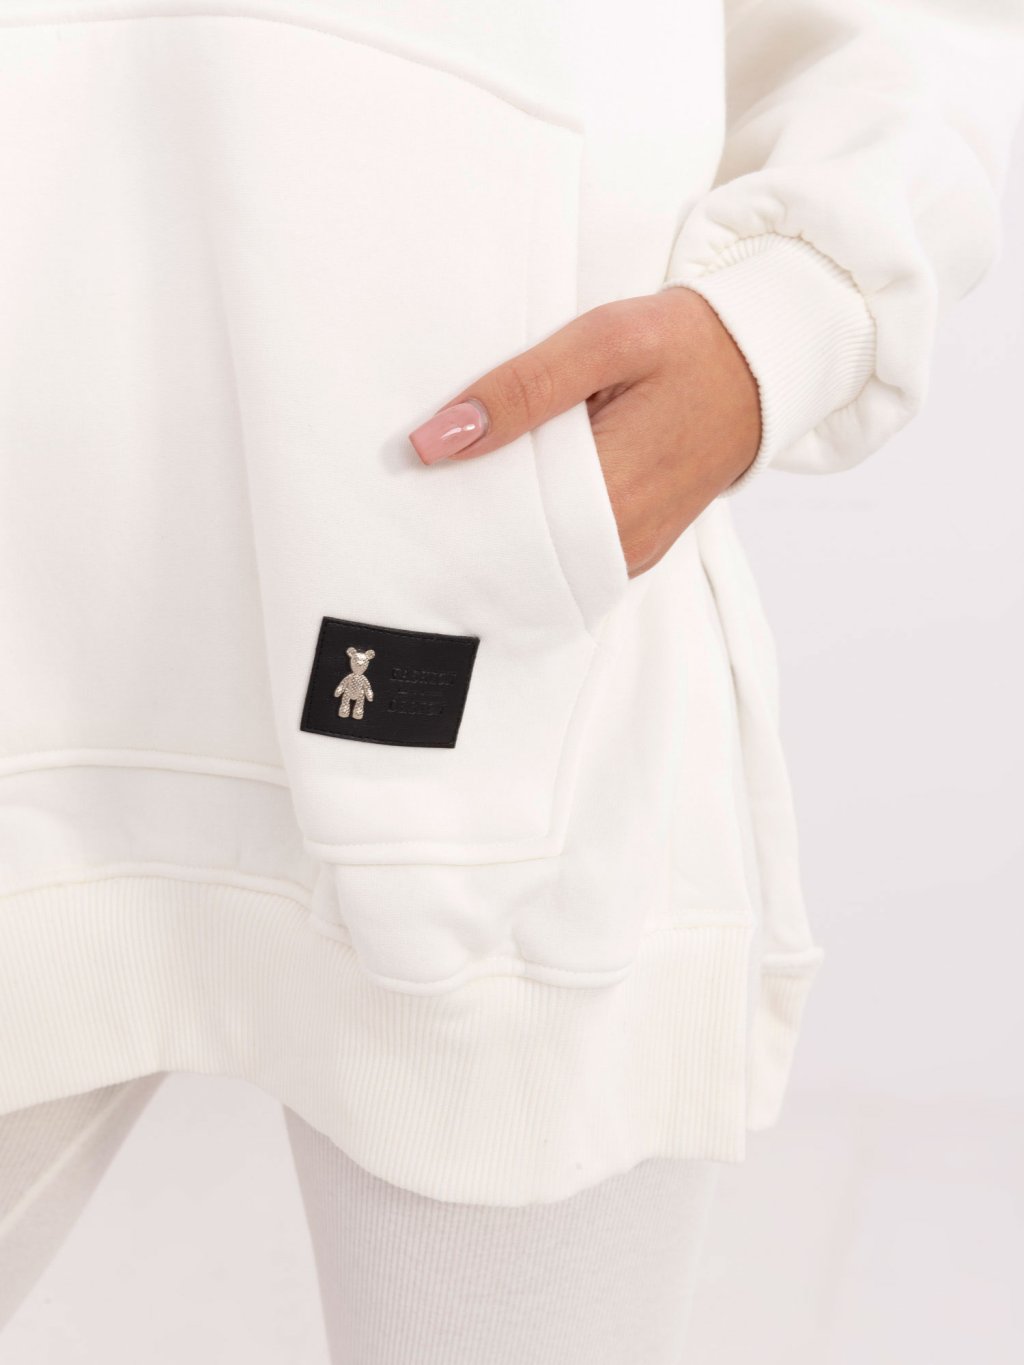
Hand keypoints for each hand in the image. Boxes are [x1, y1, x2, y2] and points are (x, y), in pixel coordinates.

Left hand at [407, 288, 761, 577]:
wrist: (761, 366)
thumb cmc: (687, 345)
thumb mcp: (603, 341)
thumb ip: (521, 389)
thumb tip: (436, 439)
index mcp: (613, 494)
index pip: (503, 522)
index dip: (455, 499)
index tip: (419, 469)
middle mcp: (623, 541)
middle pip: (518, 545)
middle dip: (476, 510)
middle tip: (437, 465)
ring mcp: (633, 552)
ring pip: (542, 551)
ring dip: (509, 515)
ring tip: (479, 468)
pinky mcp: (637, 548)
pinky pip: (571, 549)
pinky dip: (542, 520)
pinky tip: (527, 481)